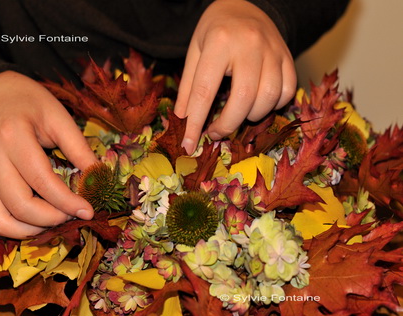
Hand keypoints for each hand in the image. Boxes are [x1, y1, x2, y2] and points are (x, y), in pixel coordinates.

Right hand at [0, 71, 97, 238]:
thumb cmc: (31, 103)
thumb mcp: (60, 118)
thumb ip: (79, 149)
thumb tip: (98, 178)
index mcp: (13, 137)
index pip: (42, 181)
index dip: (68, 201)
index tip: (89, 210)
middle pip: (21, 206)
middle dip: (54, 218)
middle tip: (75, 213)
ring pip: (2, 220)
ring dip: (33, 229)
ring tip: (57, 218)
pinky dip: (15, 228)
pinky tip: (38, 220)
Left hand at [175, 0, 296, 153]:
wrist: (244, 5)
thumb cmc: (215, 31)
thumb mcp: (195, 52)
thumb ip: (188, 87)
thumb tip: (182, 121)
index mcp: (219, 42)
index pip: (205, 91)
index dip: (196, 123)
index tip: (189, 145)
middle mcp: (249, 44)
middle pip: (244, 98)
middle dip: (228, 125)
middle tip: (215, 132)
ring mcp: (273, 50)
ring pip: (269, 97)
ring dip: (252, 116)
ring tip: (238, 114)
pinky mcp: (288, 56)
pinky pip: (288, 91)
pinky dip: (274, 105)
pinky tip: (259, 102)